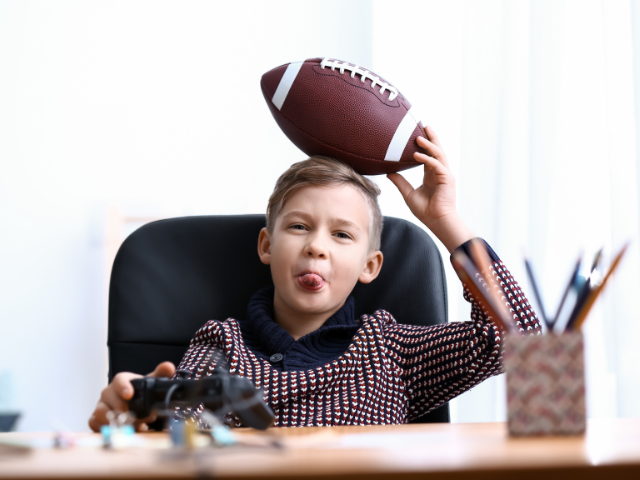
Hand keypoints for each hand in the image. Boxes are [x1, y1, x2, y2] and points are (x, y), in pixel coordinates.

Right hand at [88, 361, 175, 431]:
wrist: (132, 407)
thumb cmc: (140, 393)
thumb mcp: (151, 384)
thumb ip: (161, 374)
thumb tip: (169, 367)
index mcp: (122, 381)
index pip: (119, 380)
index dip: (123, 387)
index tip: (129, 394)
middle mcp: (108, 392)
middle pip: (109, 397)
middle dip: (124, 409)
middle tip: (136, 417)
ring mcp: (100, 405)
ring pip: (101, 411)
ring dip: (116, 420)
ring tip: (130, 425)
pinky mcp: (95, 418)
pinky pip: (94, 423)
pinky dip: (106, 428)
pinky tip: (119, 431)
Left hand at [387, 126, 472, 251]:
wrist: (436, 221)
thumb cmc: (425, 211)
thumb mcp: (408, 193)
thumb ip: (400, 182)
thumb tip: (388, 172)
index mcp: (431, 175)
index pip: (428, 155)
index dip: (424, 144)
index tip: (416, 133)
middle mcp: (439, 172)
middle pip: (436, 150)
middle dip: (432, 137)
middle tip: (424, 125)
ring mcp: (444, 174)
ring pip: (438, 154)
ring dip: (429, 144)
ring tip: (419, 136)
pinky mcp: (447, 178)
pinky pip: (436, 165)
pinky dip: (427, 159)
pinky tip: (416, 154)